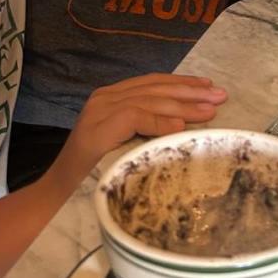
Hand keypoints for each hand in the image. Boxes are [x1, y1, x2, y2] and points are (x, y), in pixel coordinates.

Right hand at [57, 73, 227, 181]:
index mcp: (111, 97)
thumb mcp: (126, 144)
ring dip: (183, 106)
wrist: (57, 195)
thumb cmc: (95, 175)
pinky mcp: (97, 129)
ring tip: (209, 111)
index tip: (209, 86)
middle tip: (220, 95)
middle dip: (190, 92)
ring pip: (149, 101)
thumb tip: (185, 126)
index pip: (152, 83)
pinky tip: (181, 127)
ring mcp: (99, 111)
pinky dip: (159, 122)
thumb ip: (146, 130)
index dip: (182, 83)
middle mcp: (105, 97)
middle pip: (154, 88)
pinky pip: (134, 117)